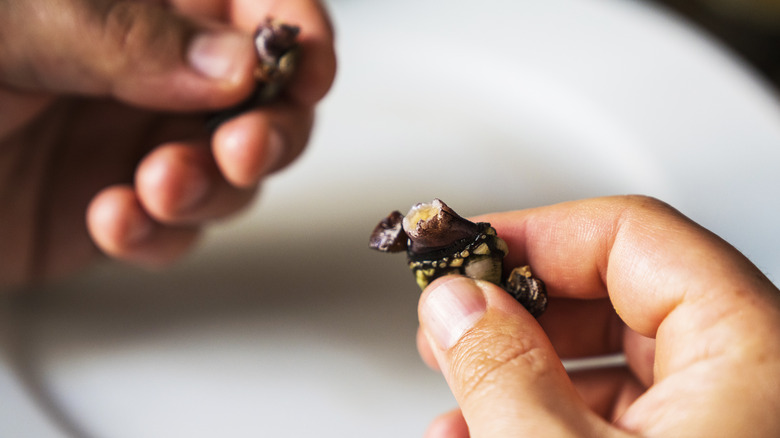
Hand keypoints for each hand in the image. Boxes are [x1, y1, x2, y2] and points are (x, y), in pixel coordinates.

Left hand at [0, 0, 335, 286]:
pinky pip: (173, 233)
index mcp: (138, 4)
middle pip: (265, 100)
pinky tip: (115, 219)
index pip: (252, 8)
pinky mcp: (118, 210)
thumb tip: (235, 65)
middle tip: (244, 148)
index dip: (299, 36)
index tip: (308, 74)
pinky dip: (157, 236)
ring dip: (212, 189)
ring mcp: (138, 143)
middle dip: (270, 130)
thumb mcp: (17, 26)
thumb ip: (128, 35)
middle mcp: (151, 73)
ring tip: (161, 185)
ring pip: (232, 175)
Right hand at [417, 196, 779, 436]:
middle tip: (453, 324)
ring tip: (458, 400)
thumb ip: (505, 372)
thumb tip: (456, 304)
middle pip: (616, 295)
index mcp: (754, 351)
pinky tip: (487, 433)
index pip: (631, 233)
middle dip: (515, 312)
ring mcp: (732, 422)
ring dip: (520, 375)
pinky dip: (550, 419)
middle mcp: (755, 379)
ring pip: (611, 362)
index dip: (530, 235)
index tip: (463, 253)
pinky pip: (623, 418)